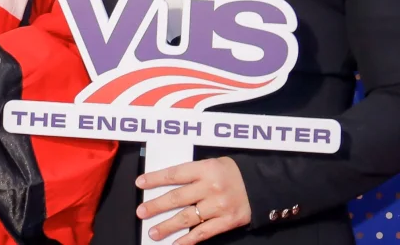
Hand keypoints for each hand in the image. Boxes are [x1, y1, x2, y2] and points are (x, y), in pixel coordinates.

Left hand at [136, 157, 250, 243]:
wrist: (260, 185)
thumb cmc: (231, 172)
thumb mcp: (212, 163)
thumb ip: (193, 172)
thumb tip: (167, 183)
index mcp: (205, 168)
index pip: (175, 174)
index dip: (156, 179)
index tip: (140, 183)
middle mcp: (210, 187)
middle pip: (177, 197)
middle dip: (156, 205)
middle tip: (141, 212)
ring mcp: (218, 206)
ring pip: (187, 218)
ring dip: (167, 226)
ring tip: (153, 232)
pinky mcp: (226, 222)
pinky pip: (203, 233)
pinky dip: (188, 240)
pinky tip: (175, 244)